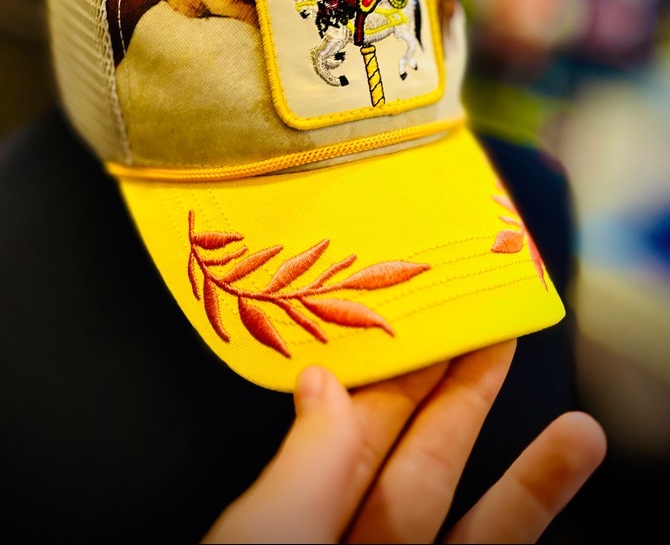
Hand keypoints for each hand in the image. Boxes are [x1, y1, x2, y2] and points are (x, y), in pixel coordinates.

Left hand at [201, 340, 605, 543]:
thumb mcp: (264, 541)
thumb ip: (303, 466)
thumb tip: (323, 377)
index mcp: (300, 527)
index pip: (358, 434)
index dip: (401, 376)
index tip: (437, 322)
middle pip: (425, 470)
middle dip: (470, 405)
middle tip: (507, 338)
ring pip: (478, 537)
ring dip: (532, 486)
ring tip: (581, 431)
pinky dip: (536, 538)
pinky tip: (565, 515)